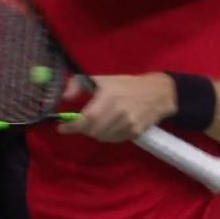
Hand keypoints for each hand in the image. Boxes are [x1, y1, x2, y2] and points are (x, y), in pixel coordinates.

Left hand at [57, 73, 176, 141]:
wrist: (157, 93)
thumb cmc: (127, 84)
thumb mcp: (102, 79)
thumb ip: (78, 84)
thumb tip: (63, 97)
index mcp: (109, 97)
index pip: (87, 118)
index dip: (72, 126)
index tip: (61, 128)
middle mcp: (118, 112)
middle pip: (93, 130)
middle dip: (83, 128)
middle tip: (80, 122)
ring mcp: (128, 124)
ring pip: (102, 137)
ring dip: (95, 132)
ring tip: (96, 122)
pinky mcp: (135, 133)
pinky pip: (114, 140)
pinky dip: (107, 135)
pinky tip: (109, 125)